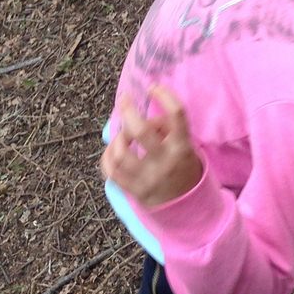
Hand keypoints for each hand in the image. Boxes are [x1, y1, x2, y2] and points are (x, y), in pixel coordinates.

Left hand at [99, 86, 202, 207]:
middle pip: (141, 131)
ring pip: (121, 153)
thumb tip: (143, 115)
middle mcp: (165, 161)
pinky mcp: (135, 191)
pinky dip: (108, 157)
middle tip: (124, 100)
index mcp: (182, 146)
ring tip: (122, 135)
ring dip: (117, 138)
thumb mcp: (185, 146)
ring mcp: (149, 178)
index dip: (164, 96)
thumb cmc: (182, 165)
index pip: (177, 115)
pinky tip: (112, 150)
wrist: (186, 205)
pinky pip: (112, 172)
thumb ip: (167, 129)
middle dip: (128, 110)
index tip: (152, 87)